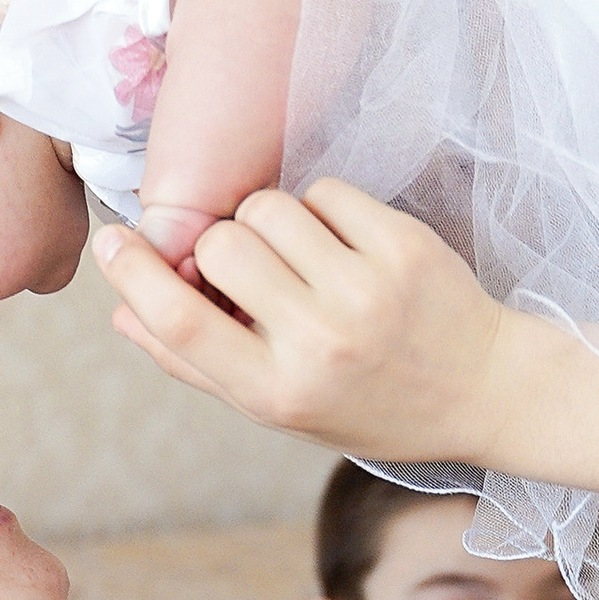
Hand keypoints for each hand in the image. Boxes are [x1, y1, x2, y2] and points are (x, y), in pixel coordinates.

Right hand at [95, 180, 598, 500]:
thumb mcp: (279, 407)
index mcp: (278, 392)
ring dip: (268, 220)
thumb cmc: (369, 402)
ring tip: (299, 256)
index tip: (113, 240)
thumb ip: (198, 361)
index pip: (180, 320)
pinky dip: (321, 209)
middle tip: (248, 266)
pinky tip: (344, 244)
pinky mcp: (403, 247)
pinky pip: (323, 192)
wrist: (486, 389)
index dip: (134, 274)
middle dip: (219, 243)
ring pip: (268, 208)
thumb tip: (121, 309)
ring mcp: (365, 292)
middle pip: (220, 245)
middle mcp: (320, 343)